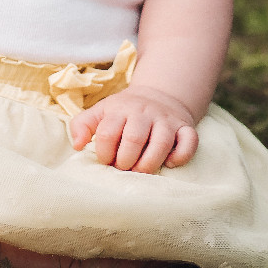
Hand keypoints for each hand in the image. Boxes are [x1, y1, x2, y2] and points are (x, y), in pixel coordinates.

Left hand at [69, 85, 199, 172]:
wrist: (158, 96)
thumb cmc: (123, 111)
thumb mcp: (100, 112)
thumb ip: (82, 125)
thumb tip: (77, 145)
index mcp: (120, 109)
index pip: (108, 133)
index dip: (104, 153)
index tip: (106, 161)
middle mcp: (144, 112)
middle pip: (134, 139)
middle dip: (126, 161)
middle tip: (123, 168)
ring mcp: (166, 120)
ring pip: (161, 143)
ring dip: (149, 163)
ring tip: (140, 171)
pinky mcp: (186, 127)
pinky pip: (189, 142)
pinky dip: (180, 156)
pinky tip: (169, 163)